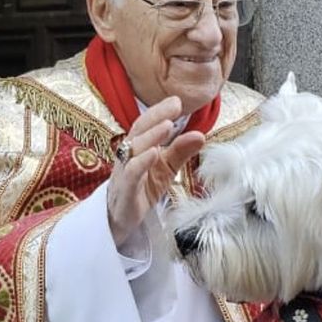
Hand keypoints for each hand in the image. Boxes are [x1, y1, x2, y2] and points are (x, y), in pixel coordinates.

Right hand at [106, 96, 206, 245]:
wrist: (120, 221)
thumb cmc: (141, 190)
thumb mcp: (166, 170)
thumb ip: (180, 152)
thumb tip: (200, 134)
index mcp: (137, 148)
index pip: (145, 125)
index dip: (159, 111)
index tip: (177, 100)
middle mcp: (127, 156)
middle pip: (138, 131)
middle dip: (155, 116)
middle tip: (174, 105)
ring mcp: (124, 173)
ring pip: (133, 149)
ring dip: (151, 136)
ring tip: (168, 125)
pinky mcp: (125, 191)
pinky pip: (131, 173)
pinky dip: (142, 162)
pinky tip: (154, 154)